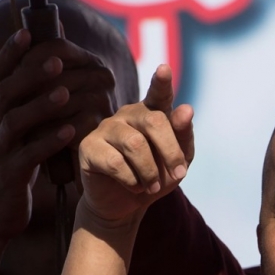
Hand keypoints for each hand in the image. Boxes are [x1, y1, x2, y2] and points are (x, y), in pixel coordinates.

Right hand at [0, 29, 117, 242]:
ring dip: (40, 106)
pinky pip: (29, 156)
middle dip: (30, 74)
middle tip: (55, 60)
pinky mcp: (10, 175)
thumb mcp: (18, 134)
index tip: (26, 33)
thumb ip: (29, 107)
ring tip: (65, 93)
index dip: (9, 54)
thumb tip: (54, 75)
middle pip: (6, 93)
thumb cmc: (14, 167)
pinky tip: (70, 132)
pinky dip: (49, 142)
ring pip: (14, 122)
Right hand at [77, 65, 193, 224]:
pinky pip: (115, 162)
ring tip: (152, 186)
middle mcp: (128, 114)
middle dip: (171, 152)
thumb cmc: (155, 178)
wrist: (126, 205)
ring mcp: (106, 128)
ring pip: (135, 144)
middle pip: (154, 121)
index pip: (159, 94)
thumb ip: (184, 136)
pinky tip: (133, 186)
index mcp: (151, 112)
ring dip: (151, 172)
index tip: (164, 69)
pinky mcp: (88, 147)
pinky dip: (132, 180)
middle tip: (179, 174)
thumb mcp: (178, 161)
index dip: (161, 82)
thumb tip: (186, 109)